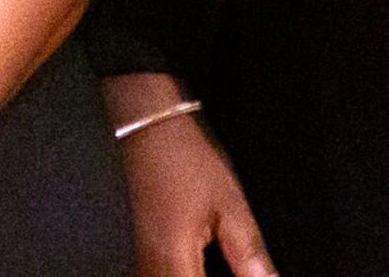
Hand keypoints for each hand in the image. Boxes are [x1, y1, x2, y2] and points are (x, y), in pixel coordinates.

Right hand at [104, 75, 273, 276]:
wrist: (147, 126)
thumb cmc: (187, 159)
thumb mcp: (230, 204)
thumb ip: (248, 253)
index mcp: (175, 257)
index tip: (249, 276)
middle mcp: (151, 262)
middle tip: (239, 269)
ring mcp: (141, 255)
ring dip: (192, 275)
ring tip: (218, 267)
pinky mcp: (140, 246)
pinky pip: (156, 273)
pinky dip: (183, 272)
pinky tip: (197, 267)